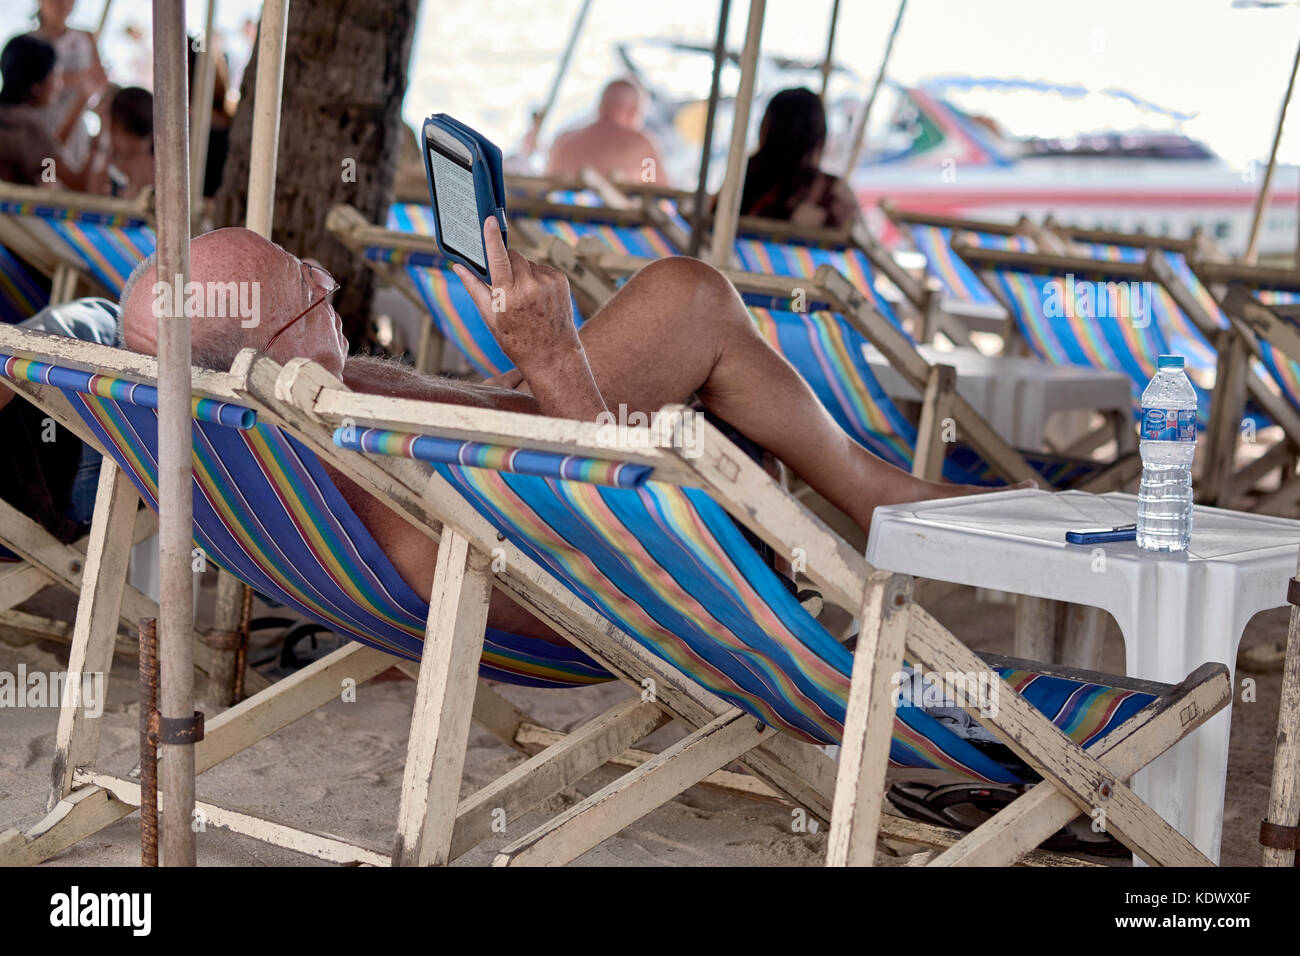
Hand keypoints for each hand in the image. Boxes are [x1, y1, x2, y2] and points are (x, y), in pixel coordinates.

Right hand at [451, 216, 580, 378]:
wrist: (553, 355)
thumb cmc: (517, 341)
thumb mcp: (491, 318)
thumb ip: (474, 288)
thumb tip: (458, 267)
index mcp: (509, 294)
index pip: (498, 257)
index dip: (492, 237)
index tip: (489, 220)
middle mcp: (531, 285)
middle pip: (512, 256)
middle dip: (505, 264)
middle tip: (505, 286)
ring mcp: (548, 281)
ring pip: (527, 262)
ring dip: (521, 272)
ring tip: (524, 298)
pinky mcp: (560, 280)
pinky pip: (541, 268)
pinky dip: (536, 277)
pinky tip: (537, 297)